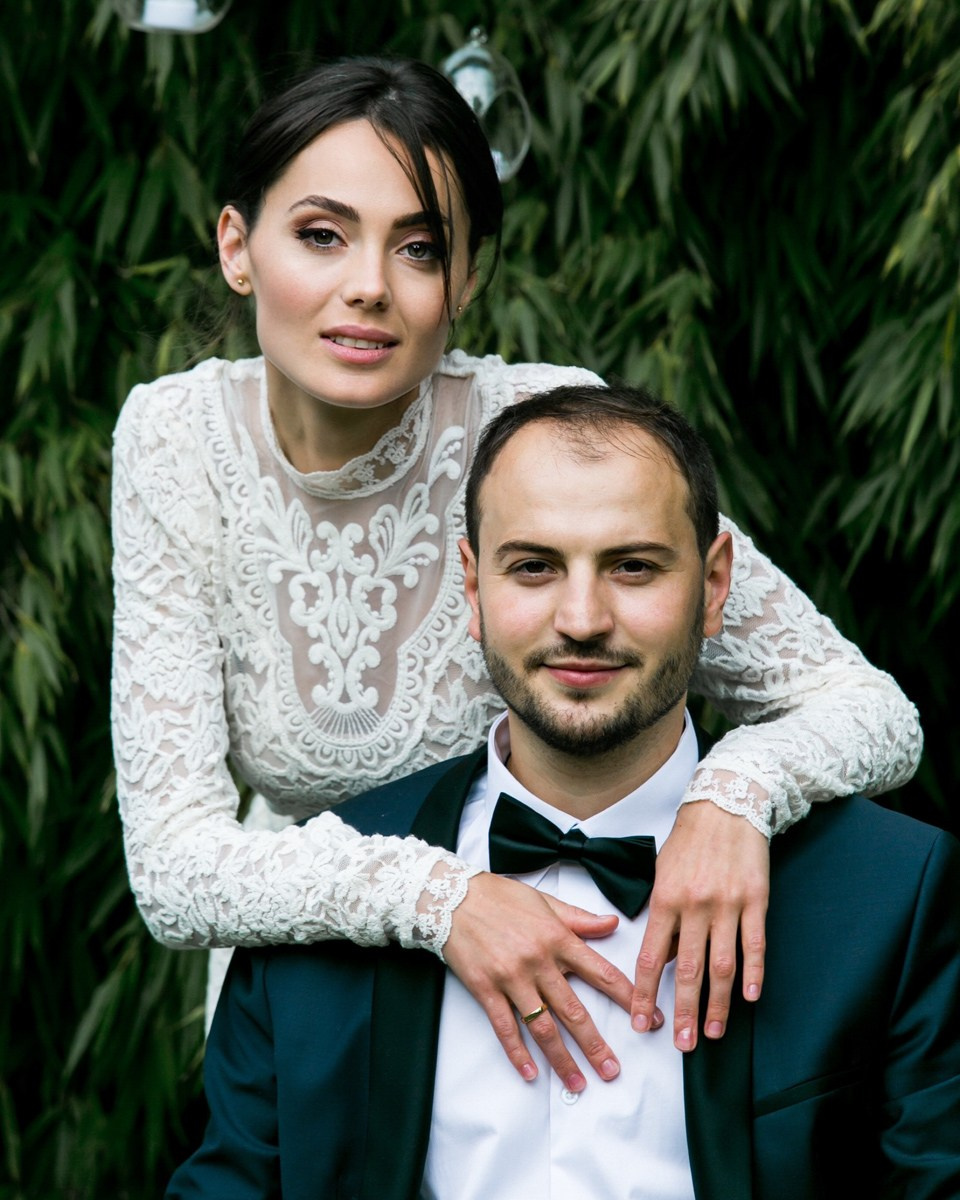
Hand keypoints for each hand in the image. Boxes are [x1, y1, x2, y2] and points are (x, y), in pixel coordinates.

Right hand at [444, 871, 653, 1090]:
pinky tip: (531, 1073)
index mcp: (558, 938)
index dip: (628, 998)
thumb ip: (579, 918)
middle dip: (596, 1045)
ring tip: (578, 1082)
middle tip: (612, 1071)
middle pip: (574, 1010)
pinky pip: (505, 1027)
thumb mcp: (545, 901)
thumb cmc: (499, 896)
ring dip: (562, 1058)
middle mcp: (538, 961)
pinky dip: (518, 1053)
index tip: (646, 1019)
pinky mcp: (486, 989)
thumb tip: (612, 924)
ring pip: (542, 1026)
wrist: (452, 897)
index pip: (602, 973)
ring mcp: (511, 978)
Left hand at [632, 800, 768, 1050]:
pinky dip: (753, 973)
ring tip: (711, 1032)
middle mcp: (694, 905)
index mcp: (665, 899)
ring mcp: (727, 904)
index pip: (650, 957)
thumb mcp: (662, 875)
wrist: (726, 805)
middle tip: (681, 1045)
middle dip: (682, 1011)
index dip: (644, 993)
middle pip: (687, 970)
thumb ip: (661, 918)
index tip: (641, 1022)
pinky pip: (755, 944)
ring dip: (716, 1003)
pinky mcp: (756, 900)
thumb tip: (660, 961)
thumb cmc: (689, 842)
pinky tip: (749, 997)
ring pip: (721, 964)